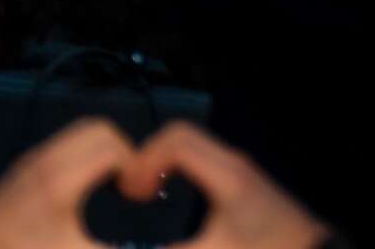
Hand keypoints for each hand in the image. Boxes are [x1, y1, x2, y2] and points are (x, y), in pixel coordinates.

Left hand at [0, 119, 133, 248]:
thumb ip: (112, 245)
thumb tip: (148, 243)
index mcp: (60, 178)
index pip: (111, 144)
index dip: (138, 165)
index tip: (142, 194)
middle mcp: (44, 159)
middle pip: (96, 128)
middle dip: (123, 152)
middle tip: (133, 186)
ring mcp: (30, 161)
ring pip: (77, 134)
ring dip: (102, 152)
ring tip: (115, 187)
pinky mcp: (21, 170)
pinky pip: (62, 147)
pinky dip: (83, 157)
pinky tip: (86, 191)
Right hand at [120, 122, 327, 248]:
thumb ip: (177, 248)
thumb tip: (133, 247)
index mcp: (228, 175)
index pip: (176, 141)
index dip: (144, 160)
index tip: (128, 191)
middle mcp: (234, 164)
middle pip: (181, 136)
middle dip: (149, 157)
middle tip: (132, 190)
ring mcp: (241, 171)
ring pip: (192, 145)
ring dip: (164, 162)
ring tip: (146, 192)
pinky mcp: (245, 184)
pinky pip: (202, 159)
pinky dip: (179, 168)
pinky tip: (173, 195)